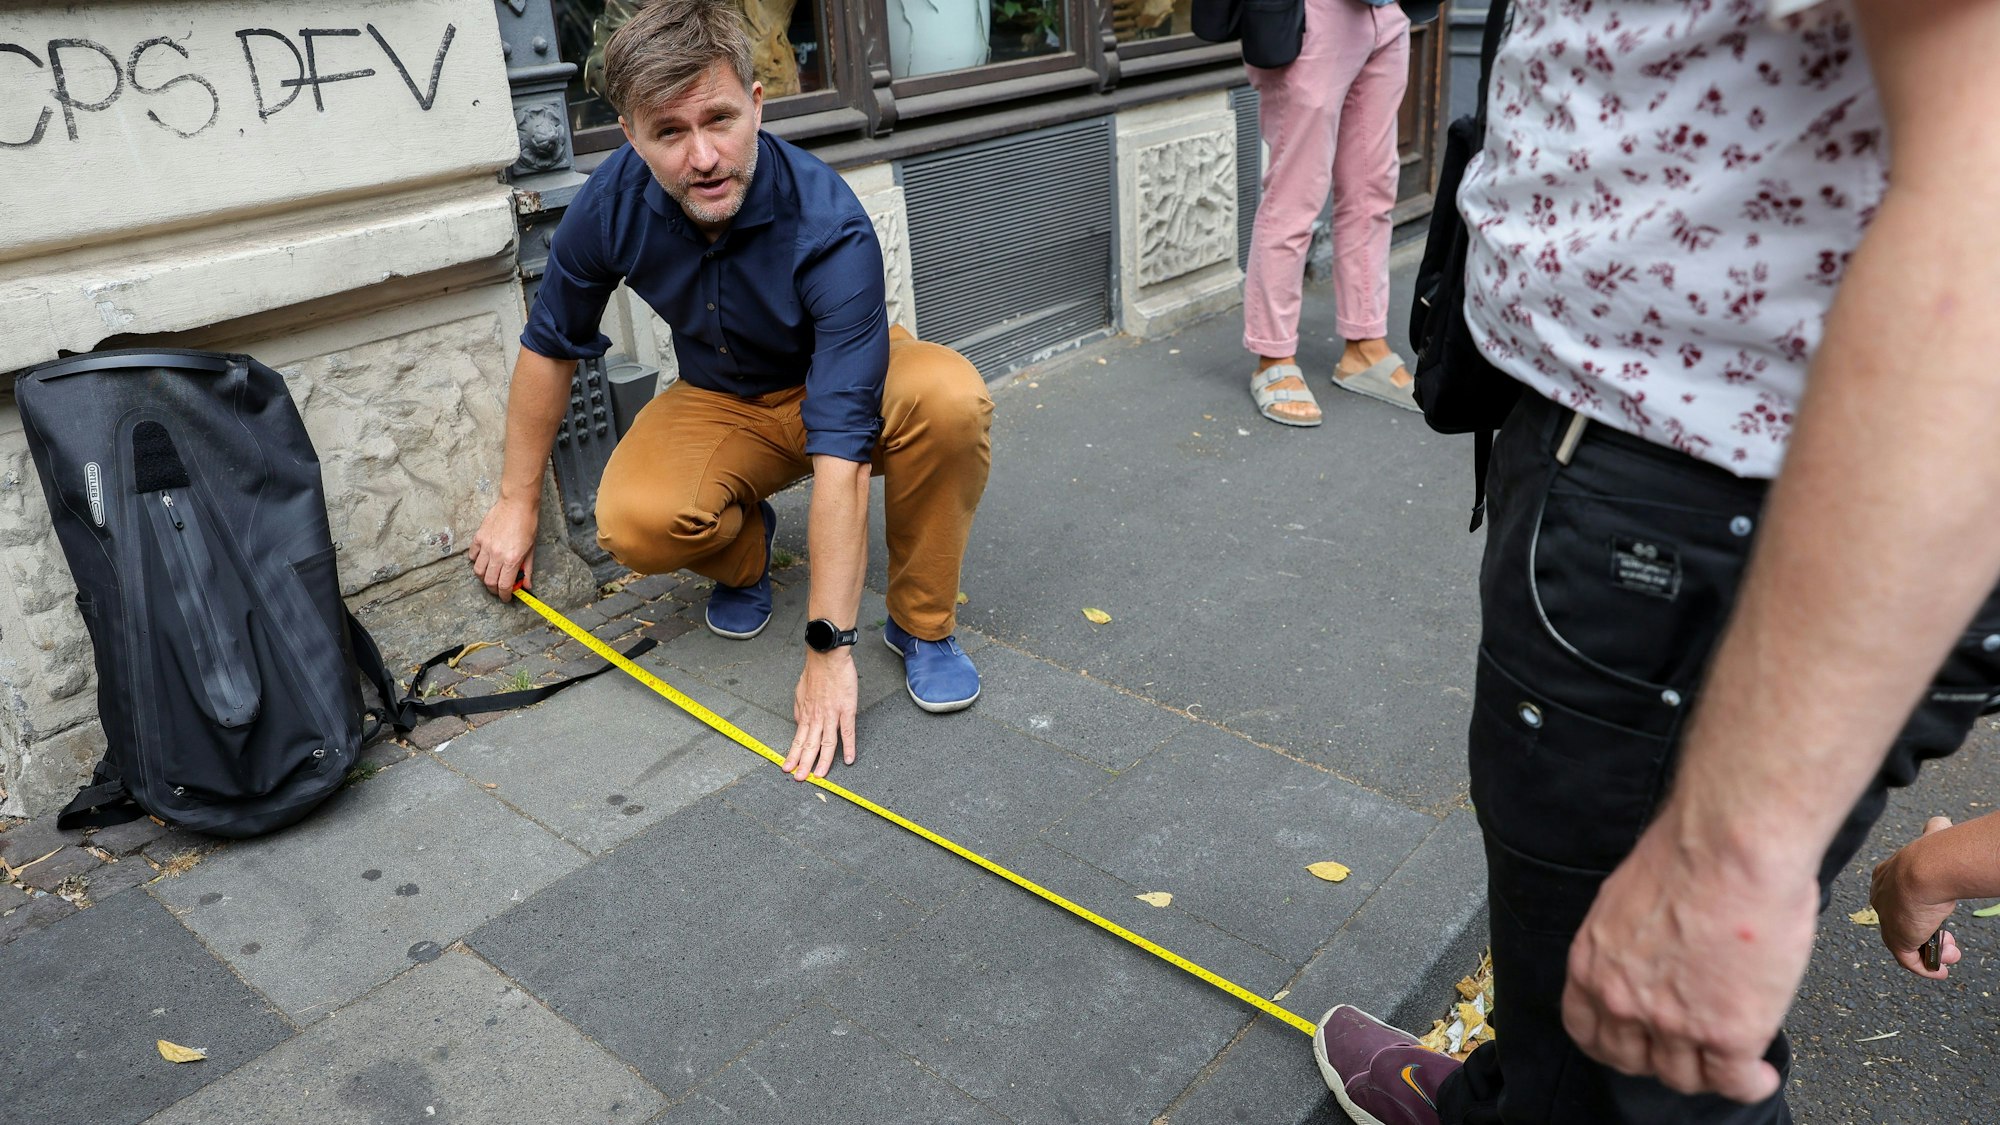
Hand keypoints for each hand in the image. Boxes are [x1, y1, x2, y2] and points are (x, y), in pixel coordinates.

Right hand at [468, 497, 538, 599]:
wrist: (517, 503)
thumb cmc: (527, 524)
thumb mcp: (532, 549)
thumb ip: (527, 569)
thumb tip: (526, 585)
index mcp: (512, 559)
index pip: (504, 585)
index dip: (505, 595)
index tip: (506, 598)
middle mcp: (497, 555)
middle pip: (489, 581)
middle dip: (494, 589)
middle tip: (500, 589)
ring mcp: (486, 546)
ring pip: (478, 571)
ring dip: (484, 578)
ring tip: (491, 576)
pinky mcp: (478, 538)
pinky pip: (472, 556)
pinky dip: (476, 562)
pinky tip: (484, 561)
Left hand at [785, 648, 857, 780]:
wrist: (827, 656)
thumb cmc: (815, 671)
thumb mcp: (800, 692)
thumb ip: (800, 710)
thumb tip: (798, 722)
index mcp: (805, 714)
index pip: (798, 739)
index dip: (793, 755)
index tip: (787, 768)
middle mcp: (816, 717)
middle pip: (809, 745)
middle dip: (804, 764)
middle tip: (799, 779)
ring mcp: (831, 714)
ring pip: (826, 743)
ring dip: (822, 761)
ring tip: (819, 776)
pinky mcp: (846, 709)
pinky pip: (847, 732)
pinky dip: (848, 747)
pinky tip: (849, 759)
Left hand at [1562, 812, 1818, 1103]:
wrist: (1730, 848)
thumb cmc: (1686, 854)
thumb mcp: (1624, 898)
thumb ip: (1629, 940)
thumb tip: (1652, 954)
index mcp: (1592, 962)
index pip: (1586, 1030)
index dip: (1612, 1043)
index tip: (1634, 1043)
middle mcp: (1622, 999)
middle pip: (1631, 1060)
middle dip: (1656, 1060)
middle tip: (1684, 1051)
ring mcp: (1673, 1022)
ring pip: (1682, 1076)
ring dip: (1705, 1073)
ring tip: (1728, 1061)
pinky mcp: (1727, 1032)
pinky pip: (1732, 1081)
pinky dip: (1748, 1083)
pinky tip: (1758, 1072)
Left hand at [1871, 815, 1962, 978]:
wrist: (1927, 869)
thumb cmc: (1932, 853)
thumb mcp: (1932, 839)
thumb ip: (1934, 832)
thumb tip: (1940, 823)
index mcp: (1886, 878)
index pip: (1898, 898)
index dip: (1921, 910)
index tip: (1940, 914)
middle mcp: (1883, 900)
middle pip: (1905, 923)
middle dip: (1929, 933)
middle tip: (1949, 938)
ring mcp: (1888, 921)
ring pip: (1909, 944)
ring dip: (1933, 951)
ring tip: (1952, 953)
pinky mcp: (1896, 939)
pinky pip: (1908, 961)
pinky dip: (1925, 968)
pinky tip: (1941, 971)